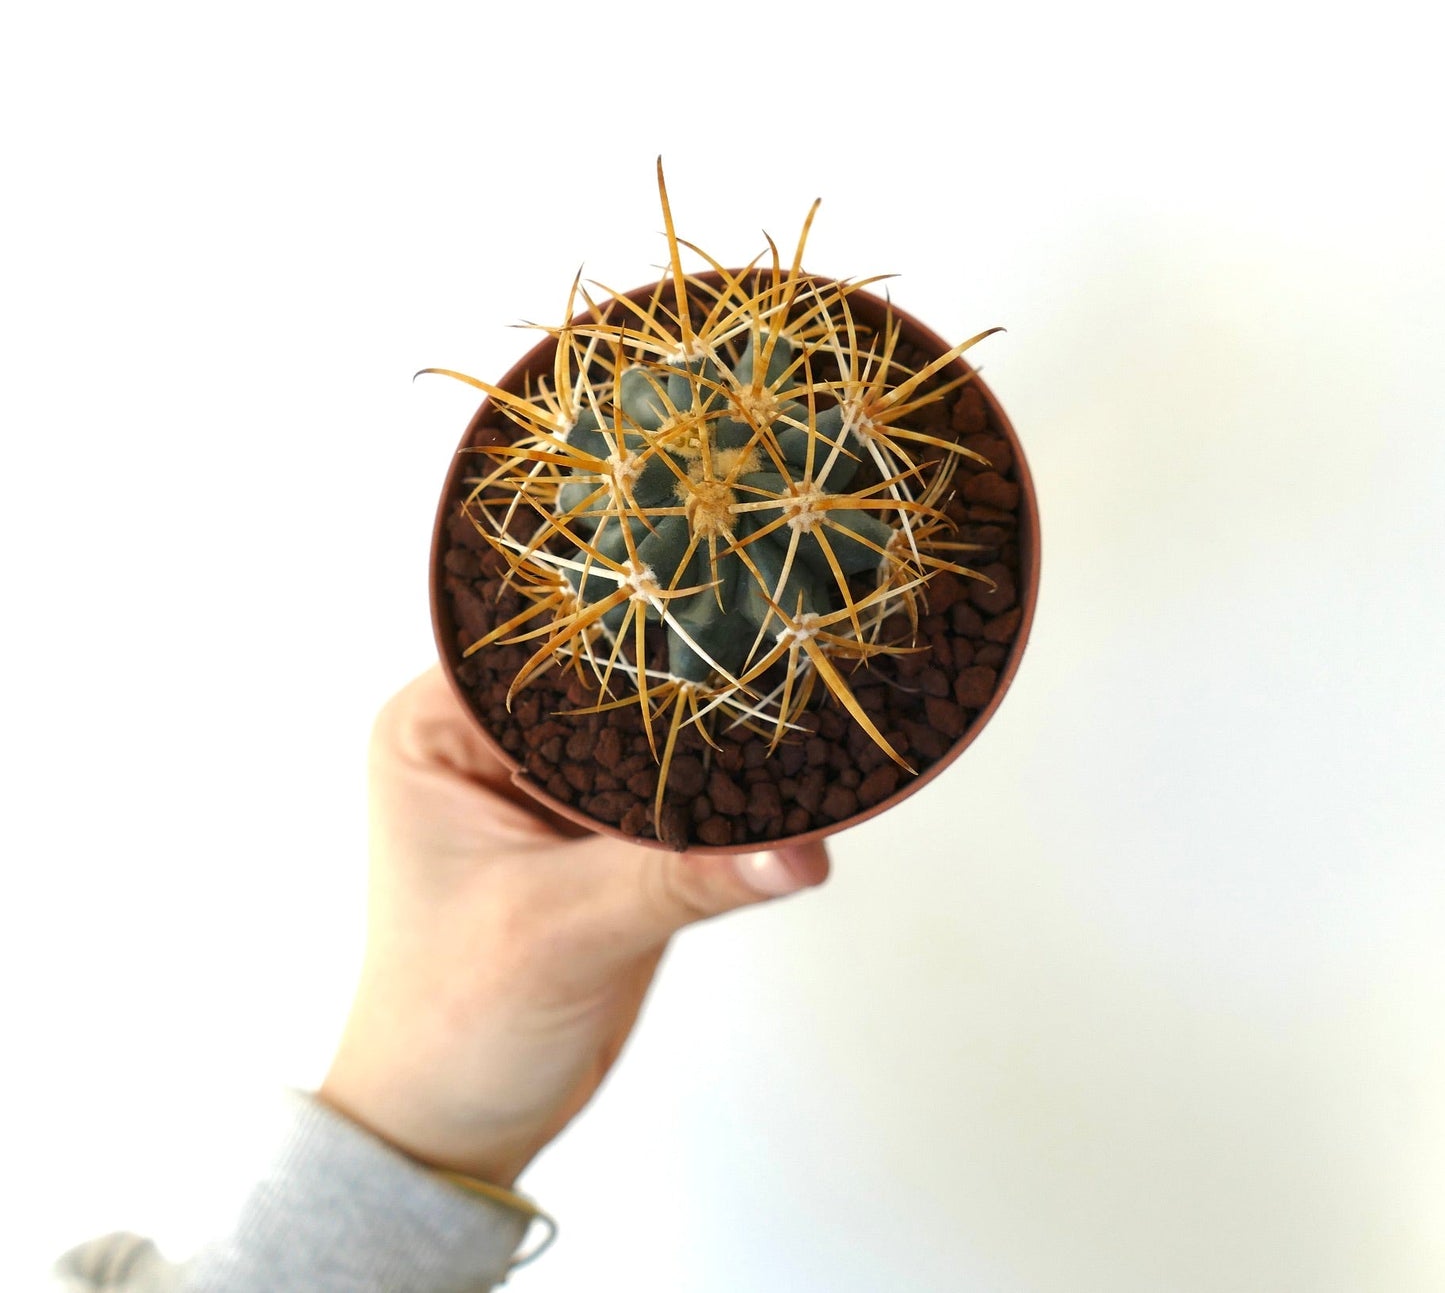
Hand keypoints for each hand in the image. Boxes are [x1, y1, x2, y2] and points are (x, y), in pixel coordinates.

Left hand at [318, 666, 829, 1186]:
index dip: (638, 644)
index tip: (730, 629)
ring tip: (804, 732)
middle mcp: (490, 739)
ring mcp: (552, 786)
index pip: (553, 651)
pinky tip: (789, 797)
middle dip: (692, 699)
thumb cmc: (453, 1021)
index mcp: (437, 726)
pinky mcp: (602, 833)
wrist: (455, 1120)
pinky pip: (677, 795)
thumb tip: (798, 846)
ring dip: (719, 753)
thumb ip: (676, 875)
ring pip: (654, 741)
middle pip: (611, 690)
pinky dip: (725, 803)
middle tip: (787, 678)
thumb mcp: (556, 932)